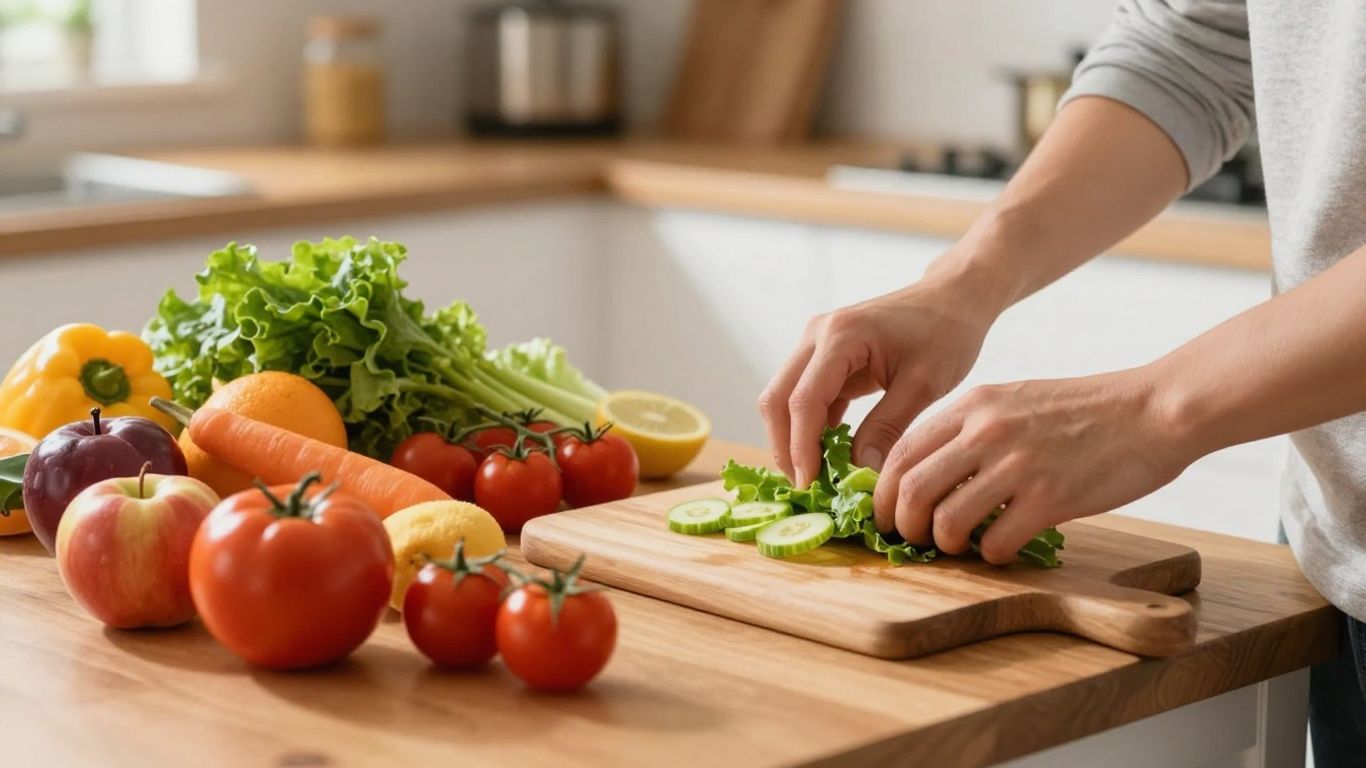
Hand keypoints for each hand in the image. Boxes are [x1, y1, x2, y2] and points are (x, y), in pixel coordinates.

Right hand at [758, 277, 997, 486]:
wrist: (951, 299)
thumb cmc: (946, 333)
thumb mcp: (924, 384)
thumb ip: (888, 427)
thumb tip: (858, 472)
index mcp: (840, 336)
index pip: (803, 400)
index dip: (801, 447)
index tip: (809, 485)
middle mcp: (817, 335)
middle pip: (778, 398)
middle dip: (785, 446)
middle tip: (805, 487)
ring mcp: (815, 343)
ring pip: (784, 398)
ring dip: (793, 438)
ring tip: (815, 477)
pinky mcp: (824, 356)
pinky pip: (804, 397)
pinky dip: (809, 427)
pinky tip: (827, 456)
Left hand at [872, 370, 1191, 563]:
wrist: (1154, 409)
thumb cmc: (1086, 408)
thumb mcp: (1015, 399)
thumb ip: (971, 427)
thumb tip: (932, 468)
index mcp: (974, 405)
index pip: (901, 452)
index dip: (883, 492)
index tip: (887, 514)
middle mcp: (987, 432)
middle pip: (910, 489)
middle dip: (902, 525)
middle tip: (913, 539)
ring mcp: (1017, 465)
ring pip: (946, 521)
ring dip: (944, 544)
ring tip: (960, 545)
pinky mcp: (1051, 498)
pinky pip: (997, 542)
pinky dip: (992, 555)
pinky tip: (1003, 548)